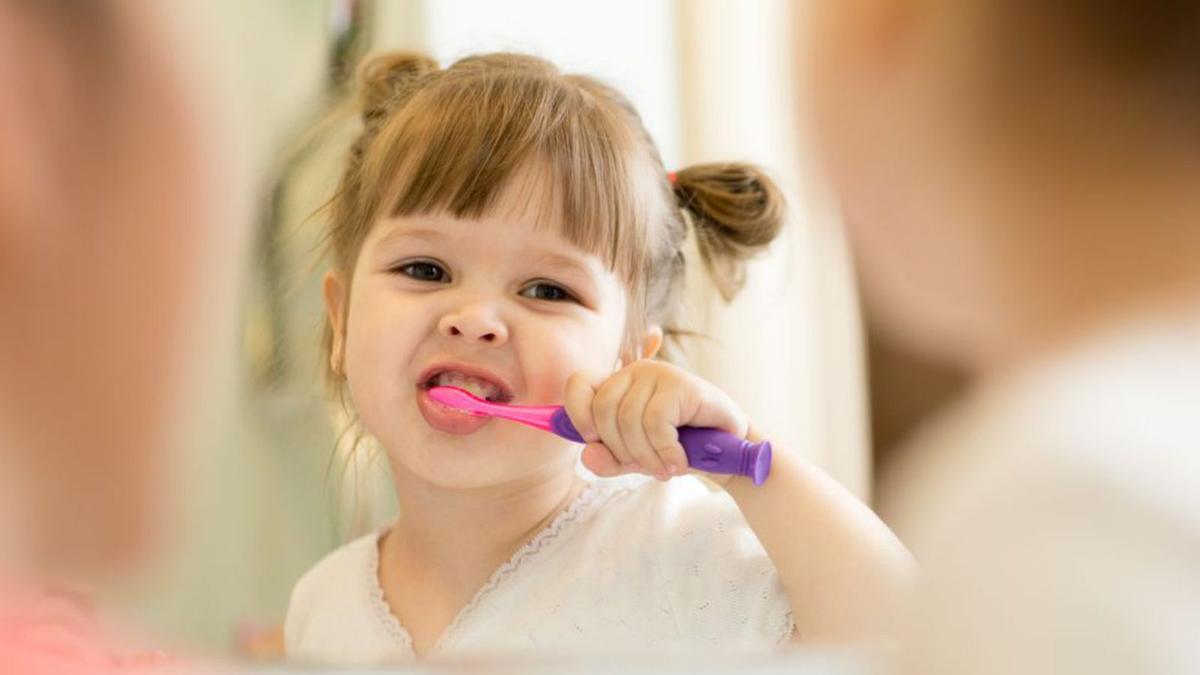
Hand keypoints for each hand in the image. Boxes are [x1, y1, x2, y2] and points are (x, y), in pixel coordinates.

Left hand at [563, 360, 748, 482]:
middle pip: (603, 410)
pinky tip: (678, 462)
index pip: (578, 384)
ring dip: (646, 455)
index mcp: (618, 384)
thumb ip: (606, 460)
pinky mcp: (682, 384)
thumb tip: (587, 453)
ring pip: (629, 419)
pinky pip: (656, 423)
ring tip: (665, 469)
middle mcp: (636, 371)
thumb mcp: (634, 460)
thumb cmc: (676, 449)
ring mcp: (659, 374)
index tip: (592, 440)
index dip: (577, 415)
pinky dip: (665, 451)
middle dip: (620, 449)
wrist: (727, 452)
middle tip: (645, 466)